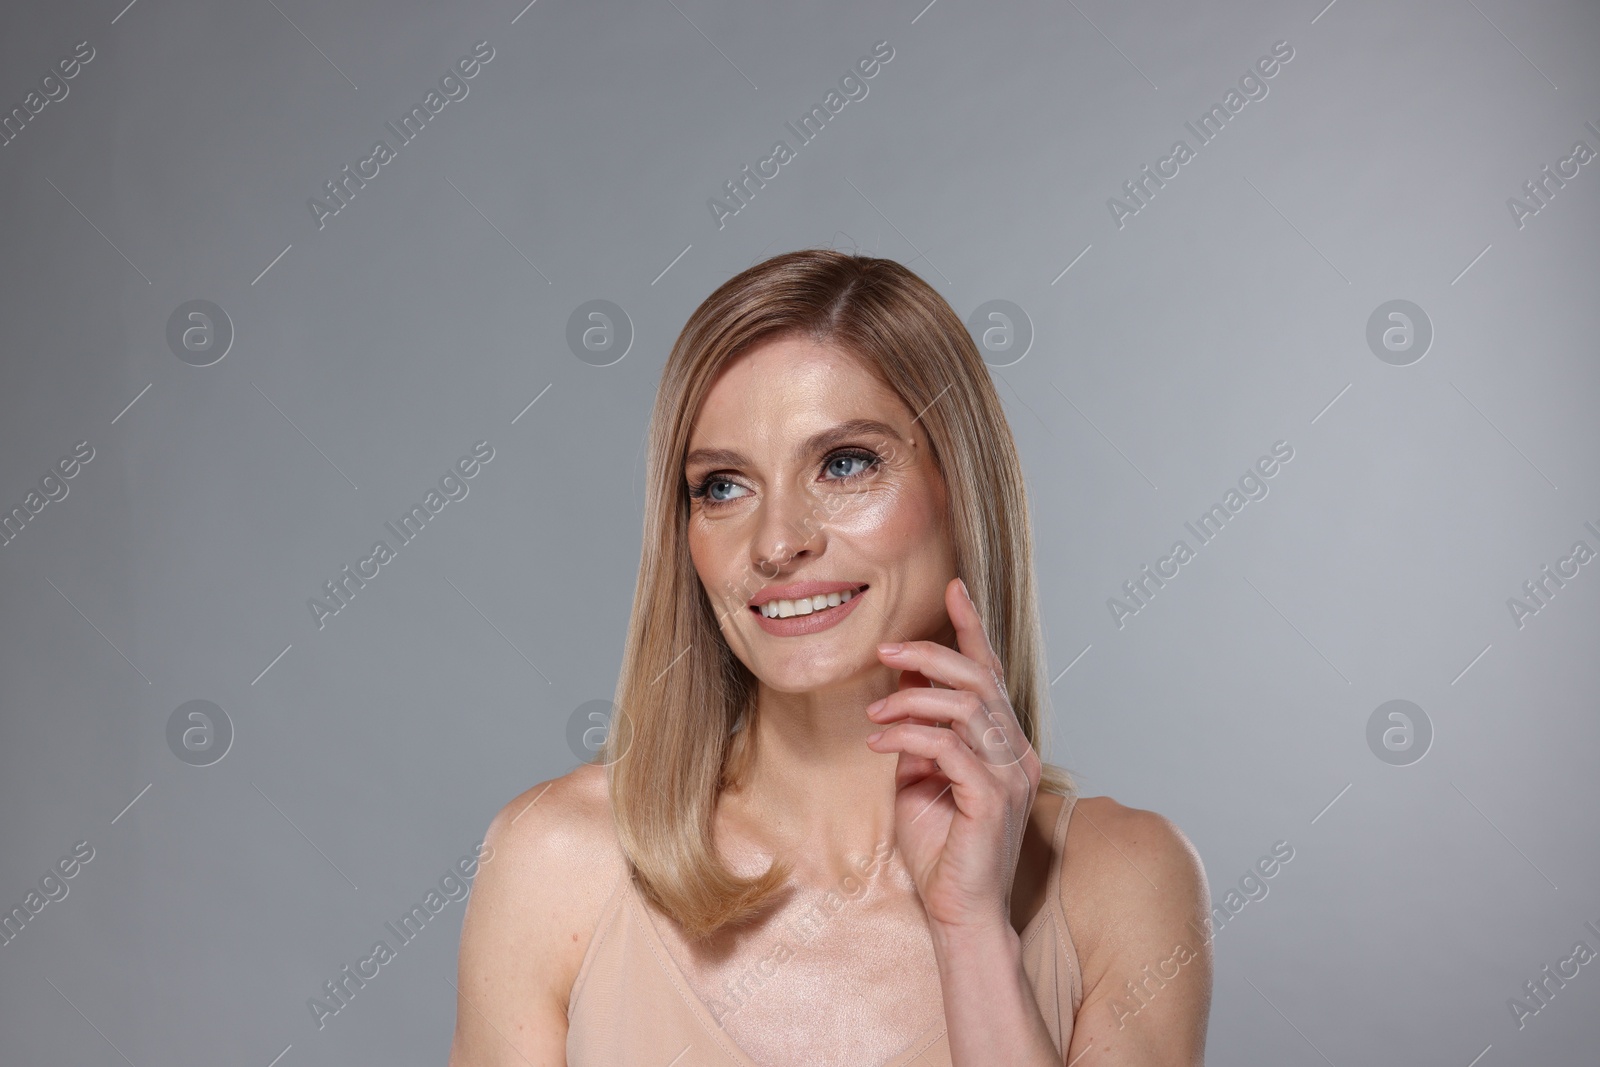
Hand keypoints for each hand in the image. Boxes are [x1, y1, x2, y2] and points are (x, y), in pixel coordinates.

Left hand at [864, 577, 1041, 931]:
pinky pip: (948, 746)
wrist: (960, 913)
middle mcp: (1015, 753)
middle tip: (886, 649)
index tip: (953, 588)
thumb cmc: (940, 849)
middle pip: (979, 679)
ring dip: (912, 697)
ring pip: (964, 706)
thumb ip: (917, 735)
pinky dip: (908, 735)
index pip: (990, 674)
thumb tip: (897, 689)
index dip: (972, 629)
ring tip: (875, 708)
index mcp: (1004, 744)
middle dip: (930, 653)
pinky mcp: (992, 799)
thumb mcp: (919, 778)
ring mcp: (1009, 775)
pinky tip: (880, 740)